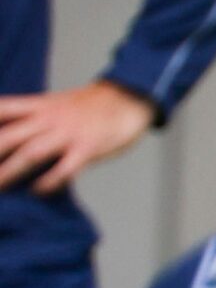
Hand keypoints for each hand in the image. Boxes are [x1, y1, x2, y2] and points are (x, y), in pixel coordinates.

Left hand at [0, 78, 156, 192]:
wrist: (131, 96)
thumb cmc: (91, 106)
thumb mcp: (57, 104)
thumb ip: (32, 120)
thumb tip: (6, 141)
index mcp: (40, 106)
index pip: (2, 110)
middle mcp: (49, 119)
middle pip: (8, 136)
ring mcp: (69, 133)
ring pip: (31, 153)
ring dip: (9, 172)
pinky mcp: (89, 147)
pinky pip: (65, 167)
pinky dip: (50, 180)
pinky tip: (39, 191)